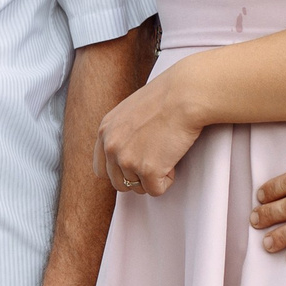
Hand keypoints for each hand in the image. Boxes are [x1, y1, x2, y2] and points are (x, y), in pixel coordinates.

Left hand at [95, 65, 204, 196]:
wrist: (185, 95)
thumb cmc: (167, 98)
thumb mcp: (130, 112)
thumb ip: (122, 132)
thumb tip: (128, 152)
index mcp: (105, 131)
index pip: (101, 169)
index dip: (120, 172)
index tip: (136, 166)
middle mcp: (111, 146)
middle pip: (119, 182)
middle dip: (138, 177)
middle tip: (156, 161)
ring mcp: (127, 160)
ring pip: (138, 188)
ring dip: (154, 177)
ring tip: (166, 154)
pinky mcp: (147, 170)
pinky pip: (156, 190)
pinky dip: (168, 180)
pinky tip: (173, 158)